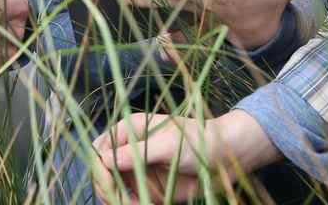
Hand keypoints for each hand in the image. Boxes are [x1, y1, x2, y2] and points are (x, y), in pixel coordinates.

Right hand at [91, 110, 280, 202]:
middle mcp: (130, 150)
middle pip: (103, 173)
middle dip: (108, 190)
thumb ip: (136, 153)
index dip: (99, 169)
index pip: (100, 150)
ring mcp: (139, 170)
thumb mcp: (169, 145)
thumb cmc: (200, 140)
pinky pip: (131, 201)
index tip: (109, 187)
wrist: (228, 157)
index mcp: (130, 130)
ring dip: (120, 201)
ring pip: (114, 191)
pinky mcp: (149, 188)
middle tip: (124, 203)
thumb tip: (105, 161)